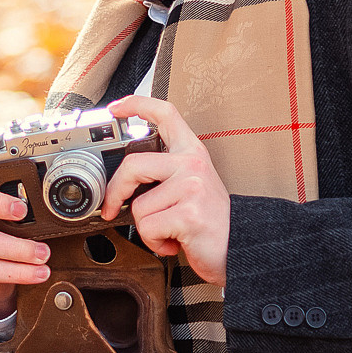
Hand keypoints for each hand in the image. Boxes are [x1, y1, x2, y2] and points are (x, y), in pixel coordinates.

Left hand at [100, 96, 230, 284]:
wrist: (240, 247)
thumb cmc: (210, 222)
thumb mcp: (191, 186)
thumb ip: (163, 175)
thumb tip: (121, 182)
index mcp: (192, 153)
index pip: (165, 115)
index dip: (136, 105)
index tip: (115, 109)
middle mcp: (192, 164)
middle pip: (133, 165)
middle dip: (115, 191)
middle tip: (111, 207)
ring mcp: (191, 188)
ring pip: (139, 206)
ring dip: (147, 228)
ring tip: (169, 231)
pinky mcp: (188, 214)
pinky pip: (148, 228)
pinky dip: (155, 242)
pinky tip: (174, 242)